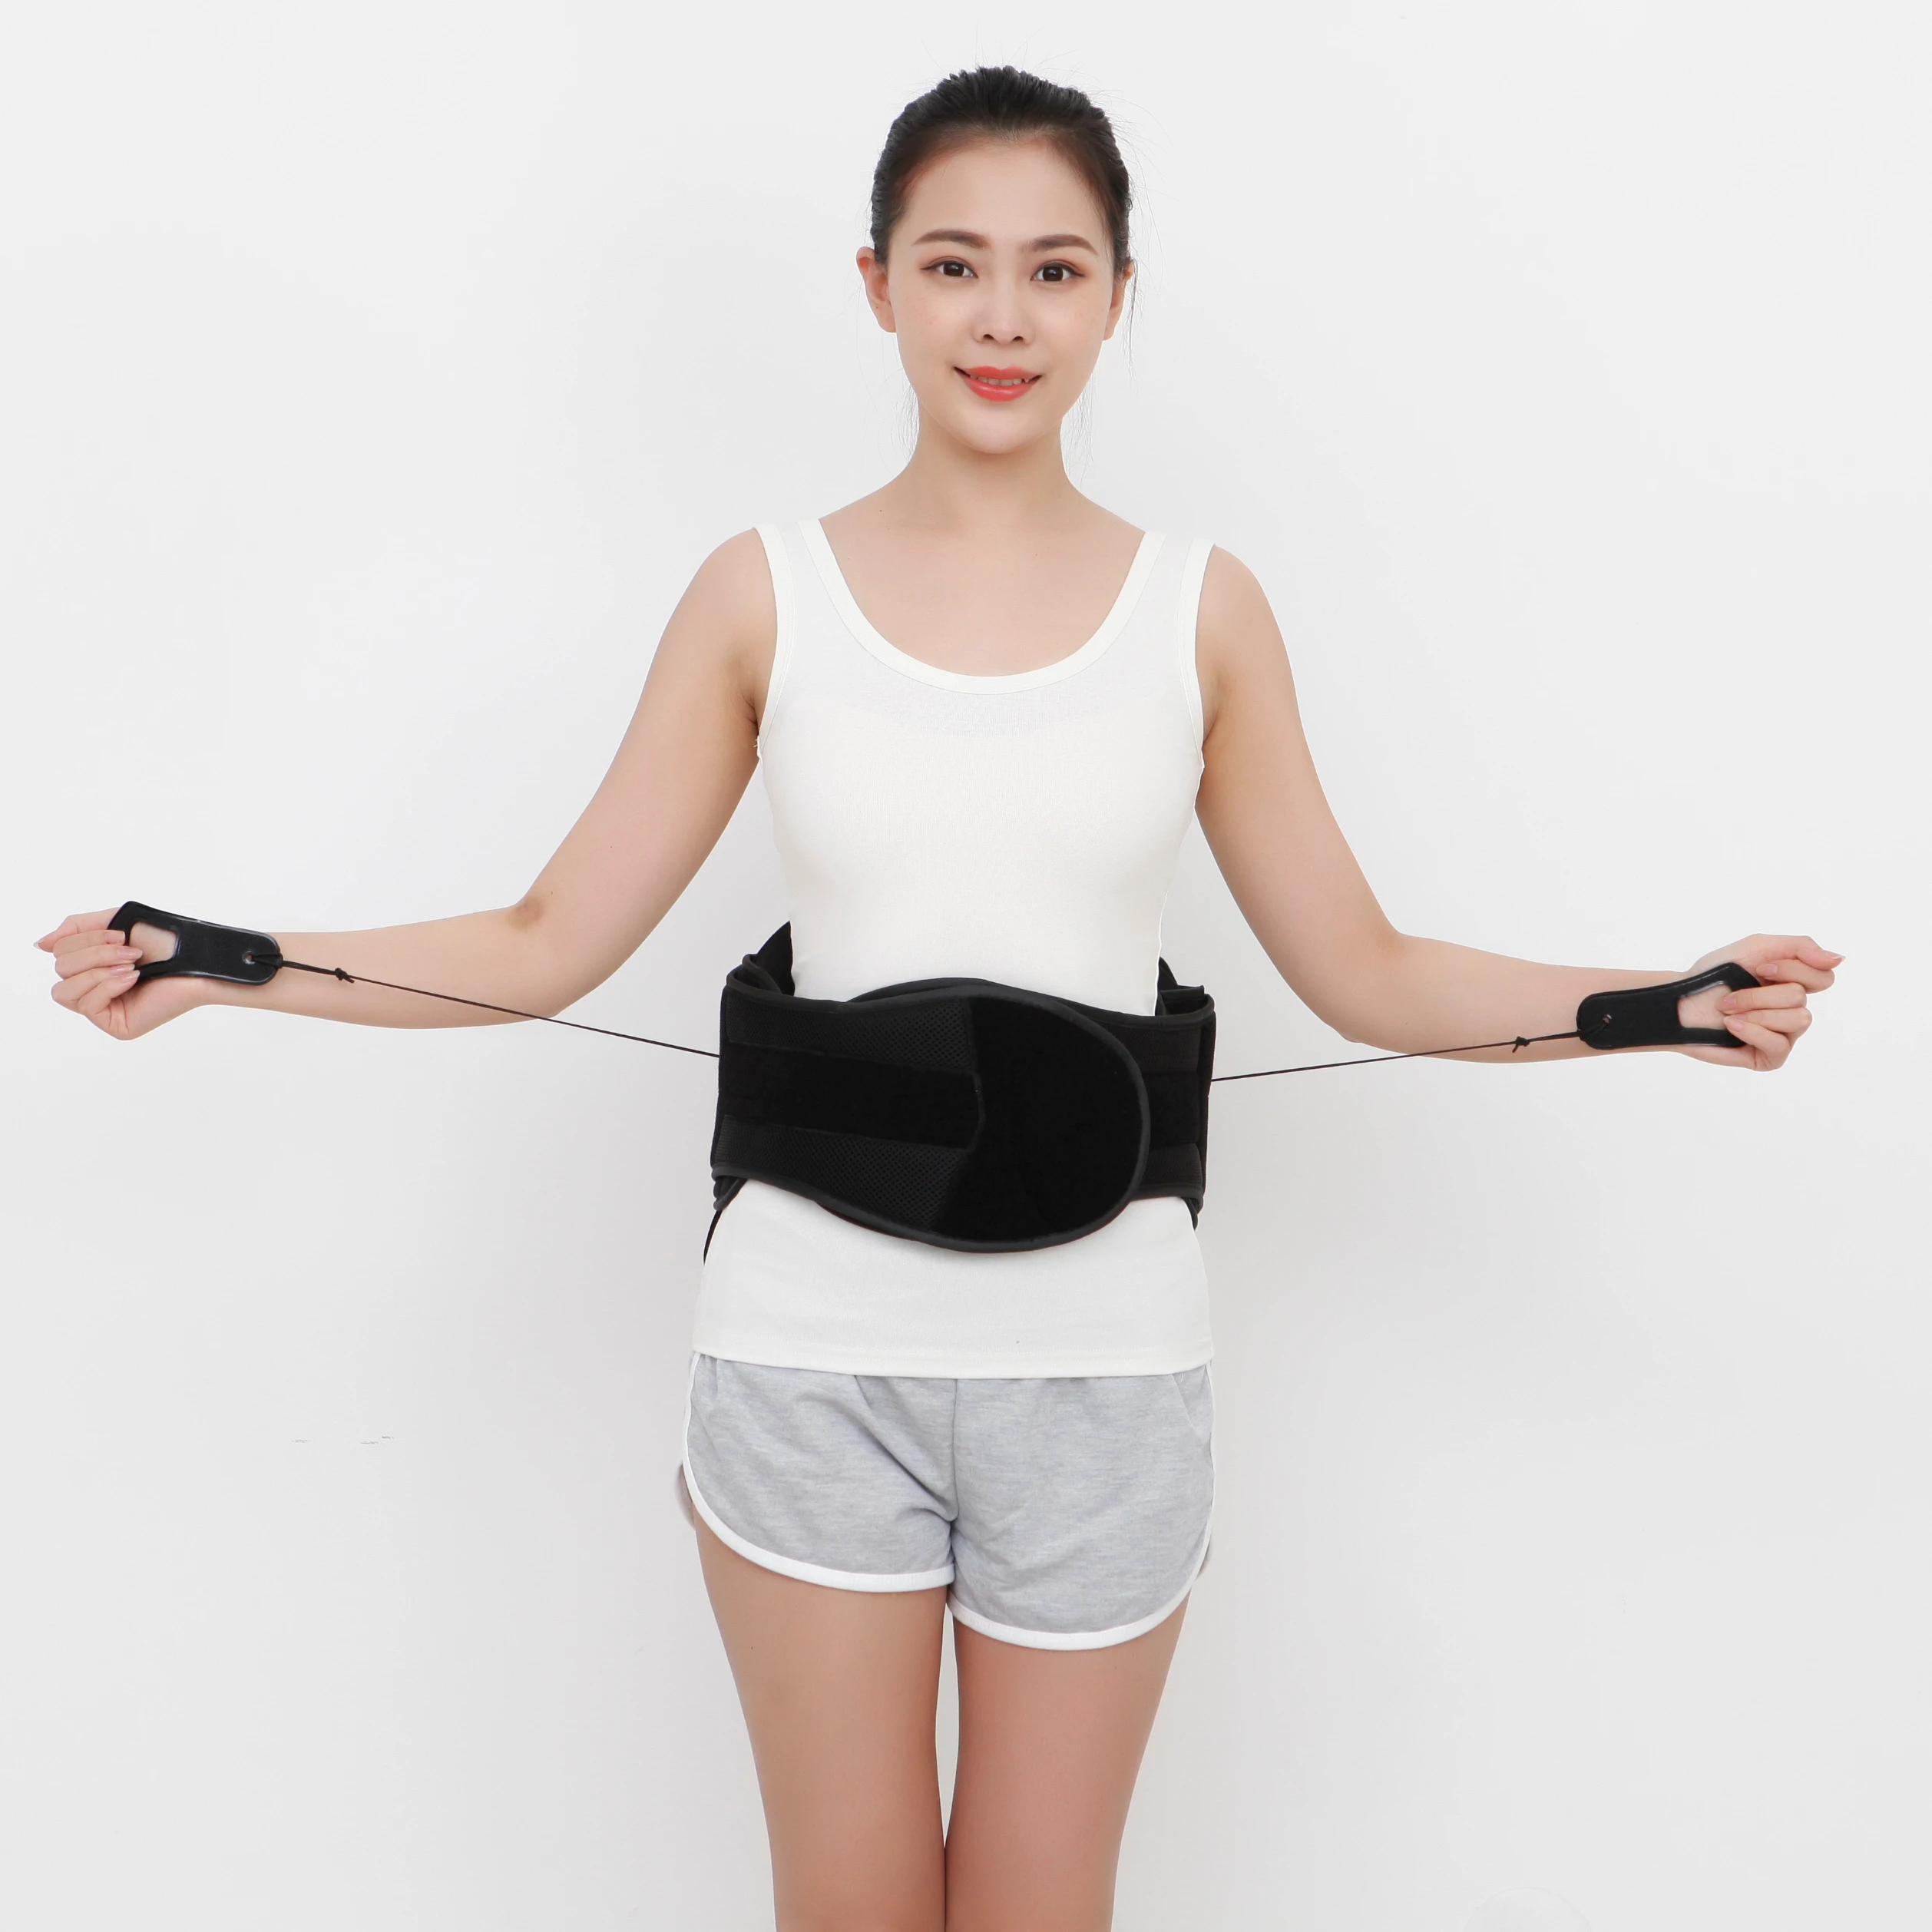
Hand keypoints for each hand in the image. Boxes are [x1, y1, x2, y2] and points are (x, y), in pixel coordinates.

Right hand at [36, 909, 199, 1040]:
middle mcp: (94, 988)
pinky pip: (88, 1006)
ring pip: (65, 990)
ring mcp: (104, 1009)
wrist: (199, 960)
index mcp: (91, 965)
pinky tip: (132, 979)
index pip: (59, 952)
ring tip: (131, 966)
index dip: (85, 940)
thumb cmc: (164, 942)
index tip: (121, 935)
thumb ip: (75, 929)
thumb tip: (40, 944)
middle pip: (60, 969)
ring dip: (99, 970)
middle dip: (95, 954)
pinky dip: (108, 986)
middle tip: (130, 951)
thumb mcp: (113, 923)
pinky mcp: (117, 1025)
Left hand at [1676, 933, 1840, 1069]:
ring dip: (1754, 1011)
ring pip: (1797, 1019)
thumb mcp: (1757, 948)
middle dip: (1760, 993)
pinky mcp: (1770, 1057)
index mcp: (1795, 983)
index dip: (1791, 970)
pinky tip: (1730, 1026)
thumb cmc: (1715, 975)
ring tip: (1728, 1011)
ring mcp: (1784, 1035)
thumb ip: (1800, 947)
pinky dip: (1751, 1031)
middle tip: (1731, 994)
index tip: (1758, 968)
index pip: (1824, 976)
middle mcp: (1794, 1010)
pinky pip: (1779, 1045)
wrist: (1678, 1002)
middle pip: (1801, 997)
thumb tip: (1839, 959)